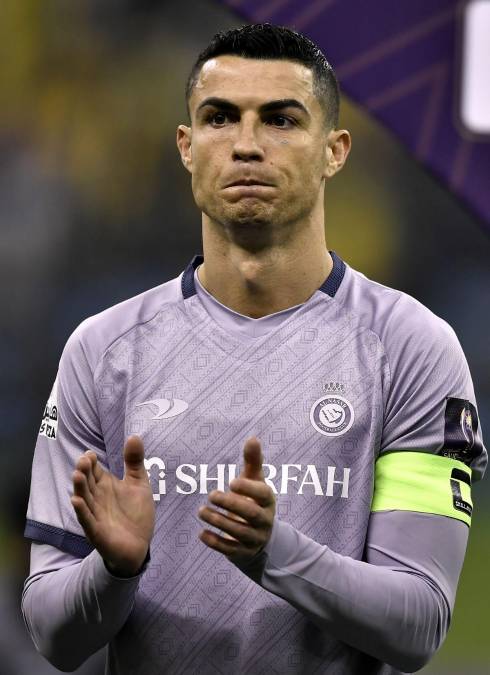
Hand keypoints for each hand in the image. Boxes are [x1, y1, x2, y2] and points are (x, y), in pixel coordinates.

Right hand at [71, 435, 154, 576]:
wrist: (140, 544)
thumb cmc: (136, 512)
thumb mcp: (138, 483)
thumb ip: (135, 461)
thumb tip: (133, 435)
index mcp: (105, 485)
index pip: (94, 470)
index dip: (91, 462)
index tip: (90, 454)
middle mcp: (97, 498)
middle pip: (87, 482)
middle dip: (84, 472)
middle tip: (83, 461)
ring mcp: (95, 514)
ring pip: (84, 499)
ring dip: (80, 488)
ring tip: (77, 475)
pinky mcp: (97, 531)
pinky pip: (87, 520)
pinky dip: (82, 511)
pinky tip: (77, 501)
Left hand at [198, 437, 274, 564]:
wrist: (261, 535)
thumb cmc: (254, 500)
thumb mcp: (255, 481)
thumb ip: (253, 461)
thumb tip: (253, 437)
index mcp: (268, 500)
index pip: (263, 494)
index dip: (248, 488)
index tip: (231, 481)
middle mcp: (265, 520)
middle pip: (251, 514)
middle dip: (231, 505)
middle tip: (211, 495)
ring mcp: (255, 538)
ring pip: (238, 532)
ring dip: (218, 521)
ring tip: (201, 511)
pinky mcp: (243, 552)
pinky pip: (230, 550)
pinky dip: (215, 543)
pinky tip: (201, 533)